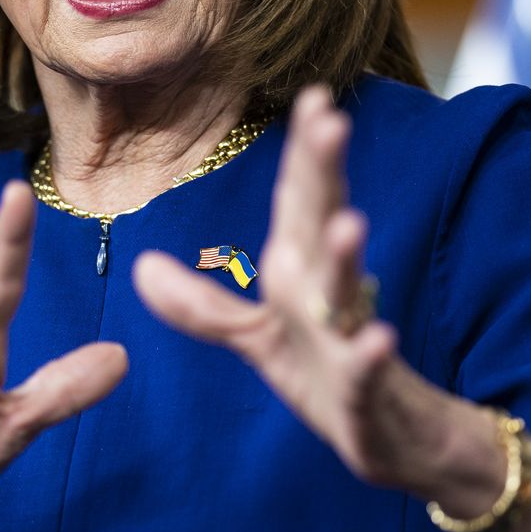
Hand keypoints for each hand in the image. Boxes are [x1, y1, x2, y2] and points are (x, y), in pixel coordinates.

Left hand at [133, 88, 480, 495]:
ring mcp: (347, 337)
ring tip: (348, 222)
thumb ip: (200, 306)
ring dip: (347, 258)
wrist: (389, 438)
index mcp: (298, 272)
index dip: (303, 150)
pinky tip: (377, 337)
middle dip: (325, 174)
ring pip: (345, 293)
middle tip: (331, 119)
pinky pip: (364, 369)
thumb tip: (140, 268)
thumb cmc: (322, 375)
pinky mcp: (363, 389)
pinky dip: (369, 354)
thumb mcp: (254, 339)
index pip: (299, 200)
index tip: (314, 93)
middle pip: (322, 224)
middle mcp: (324, 293)